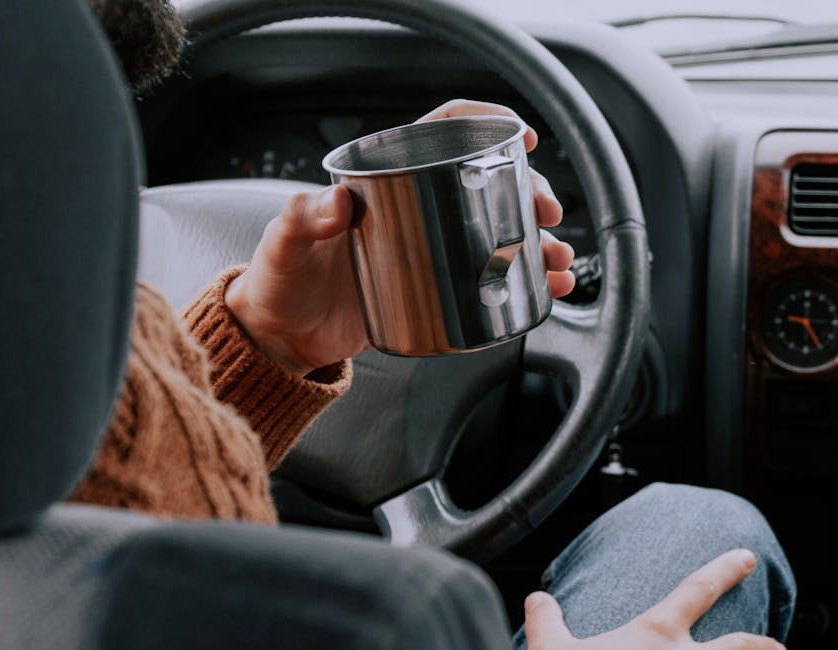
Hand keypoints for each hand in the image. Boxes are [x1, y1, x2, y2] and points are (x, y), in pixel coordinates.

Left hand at [227, 99, 573, 376]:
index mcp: (383, 180)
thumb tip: (337, 202)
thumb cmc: (280, 281)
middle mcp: (415, 208)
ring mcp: (430, 248)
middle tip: (547, 215)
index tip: (522, 137)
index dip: (487, 126)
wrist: (282, 336)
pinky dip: (527, 282)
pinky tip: (549, 288)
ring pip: (500, 233)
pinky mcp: (438, 287)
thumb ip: (303, 216)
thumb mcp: (286, 242)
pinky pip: (492, 277)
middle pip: (487, 183)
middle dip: (530, 194)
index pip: (443, 133)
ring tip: (557, 259)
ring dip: (539, 243)